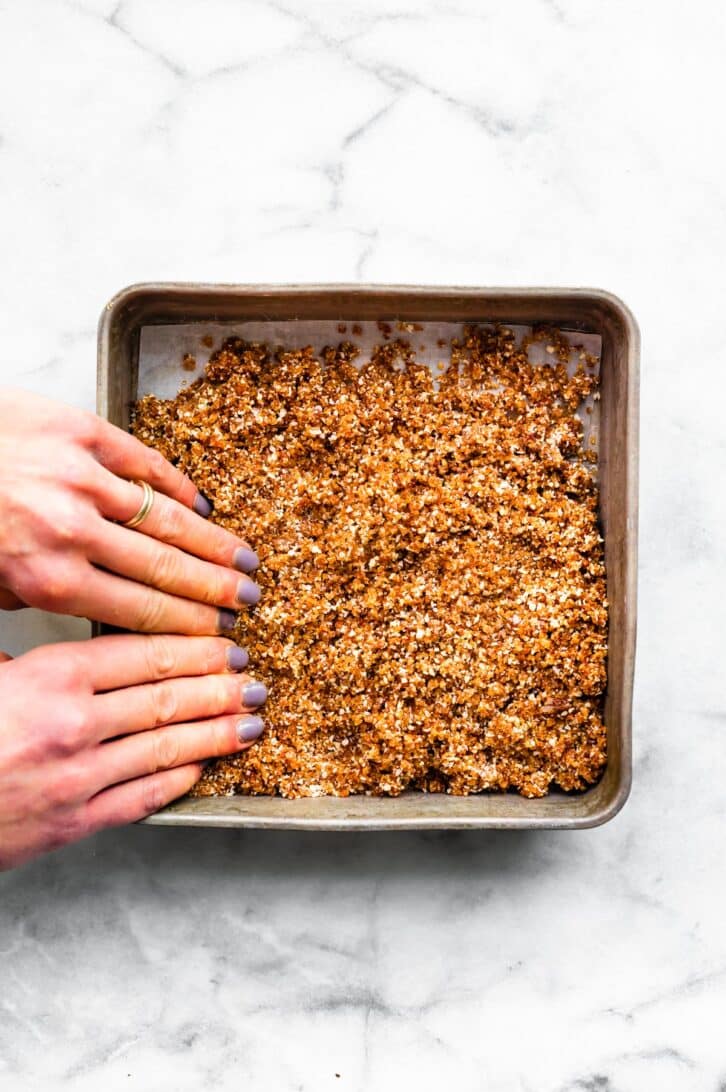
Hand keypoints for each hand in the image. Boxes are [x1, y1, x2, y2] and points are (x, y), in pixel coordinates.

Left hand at [0, 388, 259, 632]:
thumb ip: (33, 604)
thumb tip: (85, 623)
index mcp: (46, 576)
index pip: (139, 609)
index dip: (188, 626)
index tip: (218, 635)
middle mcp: (72, 528)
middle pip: (165, 569)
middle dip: (214, 591)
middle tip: (250, 601)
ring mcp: (80, 475)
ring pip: (165, 517)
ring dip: (212, 543)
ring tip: (245, 561)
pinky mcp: (80, 430)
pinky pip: (145, 462)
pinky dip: (178, 485)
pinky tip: (203, 504)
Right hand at [0, 634, 266, 869]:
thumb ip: (26, 649)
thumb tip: (71, 612)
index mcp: (49, 677)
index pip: (145, 652)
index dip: (195, 646)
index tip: (226, 640)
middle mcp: (73, 725)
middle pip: (168, 696)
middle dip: (220, 684)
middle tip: (253, 676)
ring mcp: (79, 778)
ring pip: (169, 746)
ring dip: (218, 730)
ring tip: (252, 718)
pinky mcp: (76, 823)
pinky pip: (144, 796)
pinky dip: (180, 777)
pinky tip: (205, 763)